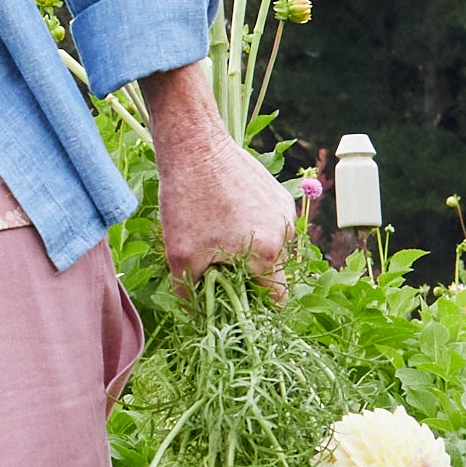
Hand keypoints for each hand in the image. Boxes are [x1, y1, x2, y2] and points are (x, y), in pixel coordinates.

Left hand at [142, 61, 294, 291]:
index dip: (257, 308)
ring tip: (216, 236)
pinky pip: (269, 223)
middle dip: (248, 276)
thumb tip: (200, 321)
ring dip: (249, 250)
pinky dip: (251, 227)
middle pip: (272, 272)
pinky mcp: (277, 192)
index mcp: (269, 253)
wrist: (194, 145)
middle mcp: (285, 232)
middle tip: (216, 267)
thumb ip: (193, 296)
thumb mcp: (180, 257)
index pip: (276, 298)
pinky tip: (223, 215)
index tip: (237, 305)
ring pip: (271, 247)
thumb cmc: (186, 202)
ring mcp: (283, 210)